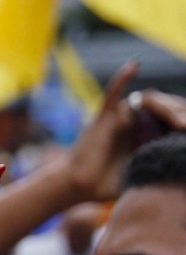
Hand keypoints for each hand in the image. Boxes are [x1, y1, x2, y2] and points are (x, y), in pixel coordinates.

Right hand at [66, 62, 185, 202]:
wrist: (80, 188)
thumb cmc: (110, 184)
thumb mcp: (145, 171)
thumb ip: (163, 159)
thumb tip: (180, 154)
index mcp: (151, 131)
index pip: (176, 116)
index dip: (185, 119)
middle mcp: (138, 119)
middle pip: (167, 105)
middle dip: (182, 115)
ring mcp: (122, 116)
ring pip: (150, 100)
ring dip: (168, 108)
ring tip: (179, 123)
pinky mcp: (104, 117)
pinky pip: (113, 93)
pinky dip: (122, 78)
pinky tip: (133, 66)